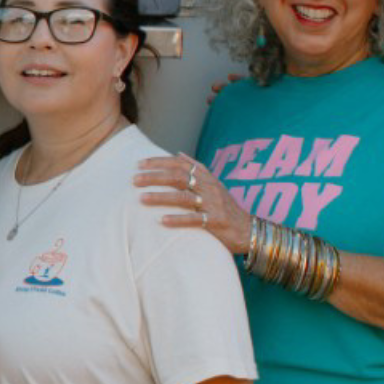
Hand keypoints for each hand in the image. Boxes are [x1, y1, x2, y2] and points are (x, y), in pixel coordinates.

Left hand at [134, 154, 249, 251]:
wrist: (249, 230)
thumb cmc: (225, 206)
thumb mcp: (214, 184)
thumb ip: (197, 169)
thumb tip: (178, 154)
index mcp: (207, 177)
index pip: (180, 163)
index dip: (159, 162)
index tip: (140, 164)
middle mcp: (209, 188)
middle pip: (179, 177)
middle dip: (155, 177)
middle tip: (135, 180)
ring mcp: (213, 204)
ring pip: (183, 197)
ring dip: (161, 197)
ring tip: (141, 198)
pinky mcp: (216, 222)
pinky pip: (195, 220)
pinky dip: (177, 220)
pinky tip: (162, 221)